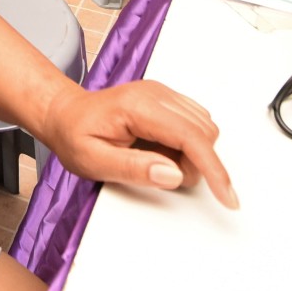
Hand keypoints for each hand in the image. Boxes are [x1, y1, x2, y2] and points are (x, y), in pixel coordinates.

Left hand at [37, 79, 238, 207]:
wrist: (64, 115)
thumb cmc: (75, 135)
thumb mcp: (94, 161)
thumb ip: (134, 168)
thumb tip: (172, 174)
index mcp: (139, 107)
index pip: (191, 136)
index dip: (214, 169)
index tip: (227, 196)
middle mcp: (156, 94)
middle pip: (204, 132)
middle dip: (196, 164)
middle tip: (162, 175)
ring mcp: (162, 94)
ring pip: (204, 127)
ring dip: (192, 154)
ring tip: (156, 162)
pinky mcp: (165, 100)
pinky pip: (194, 123)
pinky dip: (187, 144)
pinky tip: (161, 151)